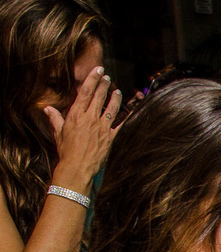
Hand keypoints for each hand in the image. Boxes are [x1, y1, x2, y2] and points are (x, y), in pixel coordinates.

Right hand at [45, 66, 120, 189]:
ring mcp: (102, 127)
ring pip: (111, 107)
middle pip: (99, 96)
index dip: (93, 79)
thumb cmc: (66, 150)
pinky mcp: (110, 137)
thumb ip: (55, 118)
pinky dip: (125, 115)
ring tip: (117, 90)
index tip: (98, 70)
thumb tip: (47, 109)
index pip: (85, 91)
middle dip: (104, 84)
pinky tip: (128, 108)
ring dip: (115, 97)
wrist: (77, 167)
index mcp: (76, 114)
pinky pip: (119, 123)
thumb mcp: (58, 132)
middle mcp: (90, 118)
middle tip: (107, 76)